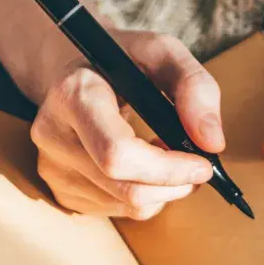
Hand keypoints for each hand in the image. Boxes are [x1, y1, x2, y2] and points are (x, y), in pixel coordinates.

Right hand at [27, 31, 224, 218]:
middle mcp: (54, 135)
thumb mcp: (162, 52)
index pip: (118, 153)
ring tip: (165, 155)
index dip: (168, 168)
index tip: (202, 164)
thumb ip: (195, 87)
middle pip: (126, 188)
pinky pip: (116, 211)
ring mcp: (51, 168)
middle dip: (174, 184)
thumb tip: (212, 142)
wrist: (73, 70)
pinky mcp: (58, 191)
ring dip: (161, 190)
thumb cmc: (121, 60)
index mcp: (73, 95)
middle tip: (196, 166)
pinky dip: (142, 195)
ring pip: (125, 206)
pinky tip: (141, 167)